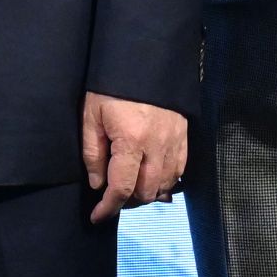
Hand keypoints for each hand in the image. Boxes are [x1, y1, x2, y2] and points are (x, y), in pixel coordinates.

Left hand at [81, 94, 190, 222]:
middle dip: (127, 201)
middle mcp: (157, 146)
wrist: (144, 59)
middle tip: (112, 194)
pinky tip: (152, 177)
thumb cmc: (111, 86)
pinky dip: (166, 181)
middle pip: (146, 192)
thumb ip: (93, 153)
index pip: (122, 188)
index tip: (97, 216)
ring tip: (130, 186)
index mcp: (131, 141)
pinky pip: (180, 171)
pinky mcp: (184, 135)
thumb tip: (98, 184)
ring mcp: (174, 141)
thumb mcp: (91, 115)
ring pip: (165, 185)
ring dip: (147, 193)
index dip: (108, 208)